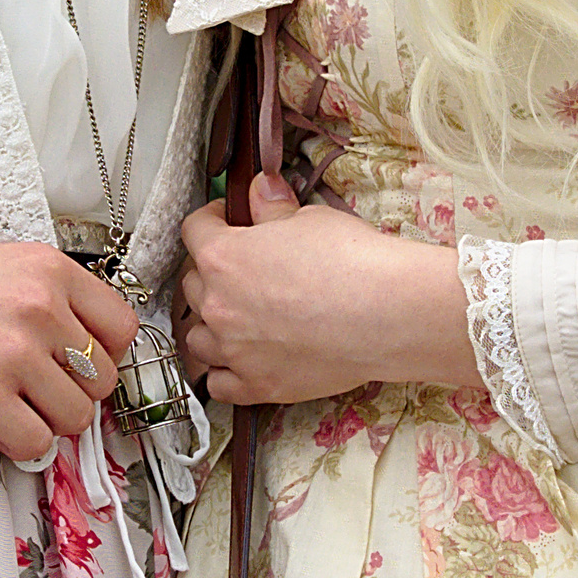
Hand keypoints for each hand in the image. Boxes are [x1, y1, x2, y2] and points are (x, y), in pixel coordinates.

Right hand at [0, 241, 136, 462]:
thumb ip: (50, 301)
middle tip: (34, 390)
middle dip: (73, 393)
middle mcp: (41, 308)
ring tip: (12, 407)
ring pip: (76, 418)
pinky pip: (35, 444)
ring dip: (47, 422)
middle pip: (101, 379)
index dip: (103, 354)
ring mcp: (14, 354)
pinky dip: (19, 445)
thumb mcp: (1, 268)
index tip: (76, 364)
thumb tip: (88, 354)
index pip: (122, 328)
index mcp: (50, 270)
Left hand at [176, 174, 476, 404]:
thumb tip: (260, 192)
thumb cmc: (351, 262)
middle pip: (191, 284)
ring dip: (210, 324)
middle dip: (211, 272)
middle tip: (241, 268)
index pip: (194, 230)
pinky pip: (218, 384)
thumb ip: (272, 209)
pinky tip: (240, 360)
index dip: (211, 220)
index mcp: (222, 256)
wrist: (387, 314)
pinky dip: (224, 372)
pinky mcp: (257, 385)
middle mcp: (218, 305)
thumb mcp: (309, 219)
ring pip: (197, 337)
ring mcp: (235, 350)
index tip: (227, 220)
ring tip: (236, 317)